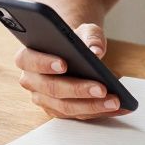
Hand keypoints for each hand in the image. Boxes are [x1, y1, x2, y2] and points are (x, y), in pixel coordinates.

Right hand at [13, 22, 129, 119]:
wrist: (74, 51)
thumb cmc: (74, 40)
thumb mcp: (84, 30)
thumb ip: (90, 36)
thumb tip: (96, 51)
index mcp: (27, 57)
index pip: (30, 60)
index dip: (45, 63)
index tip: (64, 64)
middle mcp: (31, 81)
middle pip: (52, 88)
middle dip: (79, 90)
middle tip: (101, 88)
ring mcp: (43, 99)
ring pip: (65, 107)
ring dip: (92, 106)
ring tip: (115, 101)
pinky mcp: (58, 111)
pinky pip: (78, 114)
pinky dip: (99, 112)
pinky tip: (117, 107)